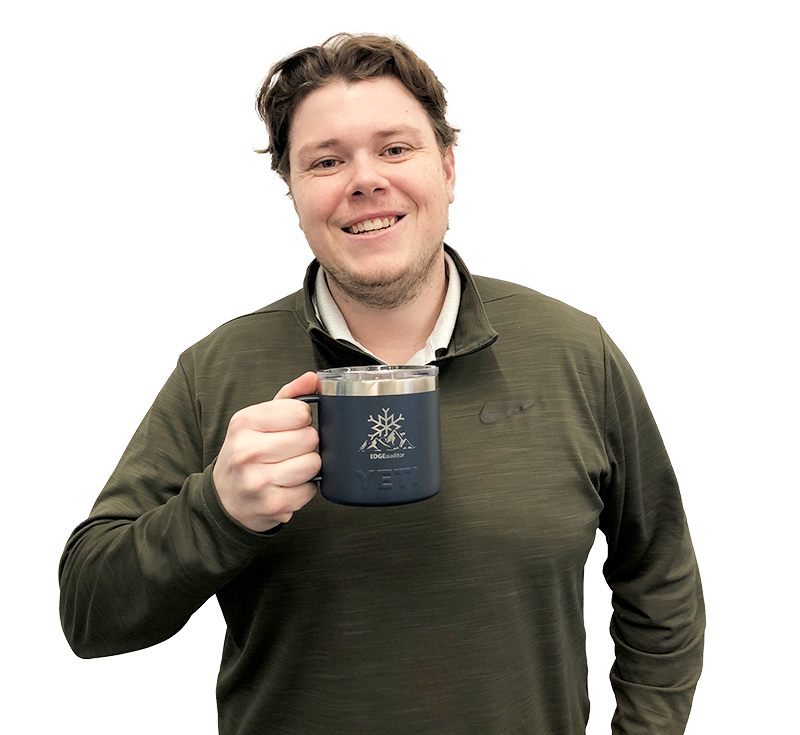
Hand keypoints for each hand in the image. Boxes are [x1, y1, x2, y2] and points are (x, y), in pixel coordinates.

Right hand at [213, 372, 320, 531]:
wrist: (225, 499)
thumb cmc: (246, 454)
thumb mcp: (257, 420)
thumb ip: (288, 397)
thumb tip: (314, 378)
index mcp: (244, 423)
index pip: (299, 411)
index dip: (301, 419)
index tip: (290, 427)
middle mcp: (248, 451)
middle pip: (309, 437)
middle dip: (305, 444)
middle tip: (288, 450)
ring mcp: (259, 481)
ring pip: (314, 463)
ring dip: (308, 467)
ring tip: (289, 468)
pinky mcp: (273, 505)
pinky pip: (311, 489)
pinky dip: (305, 488)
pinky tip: (287, 486)